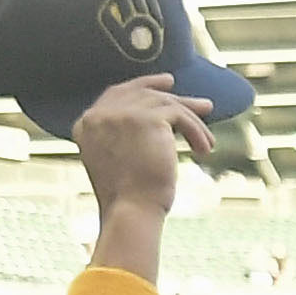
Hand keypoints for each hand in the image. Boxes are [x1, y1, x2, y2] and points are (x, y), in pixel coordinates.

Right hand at [69, 72, 211, 221]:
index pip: (116, 94)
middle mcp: (99, 115)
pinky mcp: (147, 118)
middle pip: (142, 95)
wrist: (131, 209)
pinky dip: (196, 131)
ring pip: (165, 105)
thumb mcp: (117, 160)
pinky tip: (205, 149)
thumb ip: (125, 136)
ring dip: (192, 122)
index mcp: (86, 125)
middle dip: (175, 98)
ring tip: (209, 140)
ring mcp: (121, 114)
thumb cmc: (129, 197)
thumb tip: (161, 122)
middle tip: (201, 104)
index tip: (166, 84)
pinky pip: (180, 115)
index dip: (142, 86)